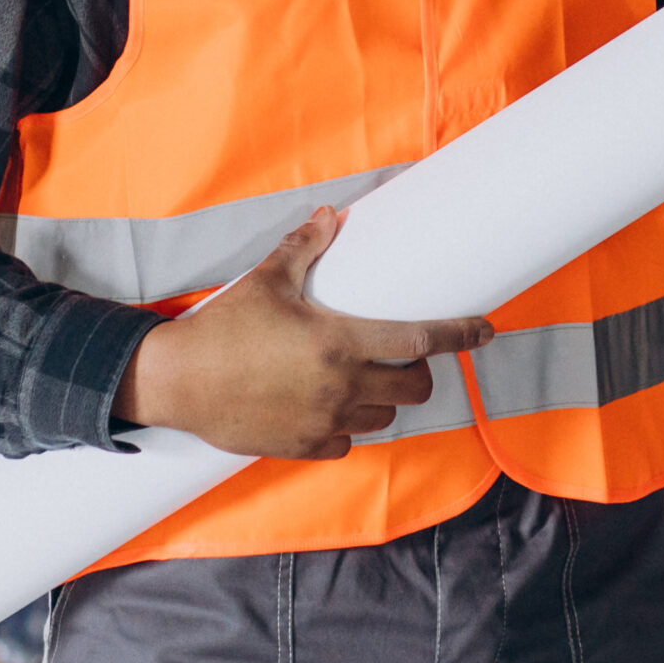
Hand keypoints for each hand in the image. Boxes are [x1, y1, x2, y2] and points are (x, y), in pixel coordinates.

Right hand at [112, 206, 492, 458]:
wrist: (176, 382)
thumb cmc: (222, 328)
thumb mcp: (267, 279)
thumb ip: (305, 246)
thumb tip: (331, 216)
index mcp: (339, 341)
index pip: (419, 341)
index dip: (460, 334)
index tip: (487, 330)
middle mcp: (340, 386)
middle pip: (414, 387)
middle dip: (420, 373)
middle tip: (407, 359)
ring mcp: (324, 420)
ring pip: (385, 416)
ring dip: (387, 398)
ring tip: (369, 380)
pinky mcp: (304, 446)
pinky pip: (348, 441)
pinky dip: (351, 426)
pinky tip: (336, 408)